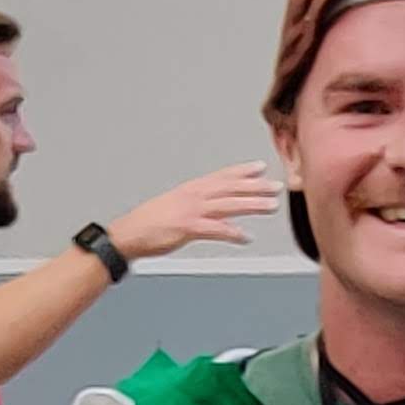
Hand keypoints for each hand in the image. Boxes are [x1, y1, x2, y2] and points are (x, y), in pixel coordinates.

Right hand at [105, 162, 282, 262]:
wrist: (129, 233)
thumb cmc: (150, 223)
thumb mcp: (176, 206)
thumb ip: (196, 204)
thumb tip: (212, 208)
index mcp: (191, 189)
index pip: (222, 176)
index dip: (243, 171)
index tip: (261, 167)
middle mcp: (194, 195)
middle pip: (230, 187)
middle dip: (256, 186)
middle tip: (276, 186)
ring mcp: (191, 210)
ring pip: (228, 204)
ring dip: (252, 204)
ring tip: (271, 206)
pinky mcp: (187, 228)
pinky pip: (215, 230)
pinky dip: (232, 233)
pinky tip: (246, 237)